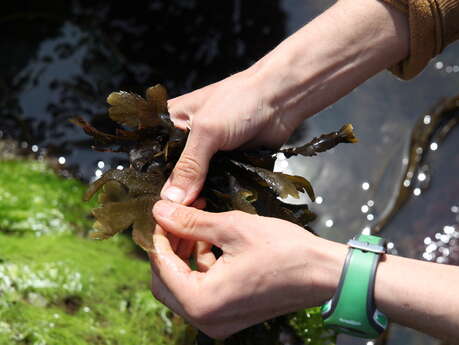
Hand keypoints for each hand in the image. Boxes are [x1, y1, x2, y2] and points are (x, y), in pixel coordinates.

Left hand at [149, 200, 344, 338]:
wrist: (324, 273)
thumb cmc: (284, 251)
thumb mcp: (232, 227)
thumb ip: (190, 221)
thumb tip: (159, 210)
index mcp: (202, 302)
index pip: (161, 266)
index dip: (159, 235)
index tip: (165, 212)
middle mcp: (206, 320)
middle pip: (166, 281)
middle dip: (170, 246)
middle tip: (180, 218)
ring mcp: (219, 321)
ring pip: (184, 285)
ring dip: (185, 253)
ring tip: (200, 223)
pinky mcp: (231, 314)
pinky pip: (203, 290)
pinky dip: (202, 264)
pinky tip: (213, 240)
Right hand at [161, 69, 298, 204]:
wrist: (280, 99)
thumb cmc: (239, 101)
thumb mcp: (207, 131)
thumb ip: (189, 166)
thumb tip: (173, 200)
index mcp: (171, 123)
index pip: (152, 157)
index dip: (152, 180)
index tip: (154, 205)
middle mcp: (186, 141)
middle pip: (173, 175)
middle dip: (175, 194)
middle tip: (176, 217)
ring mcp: (208, 154)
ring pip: (194, 183)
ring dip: (195, 198)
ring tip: (193, 216)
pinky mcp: (227, 165)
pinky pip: (215, 185)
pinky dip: (213, 196)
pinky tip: (209, 210)